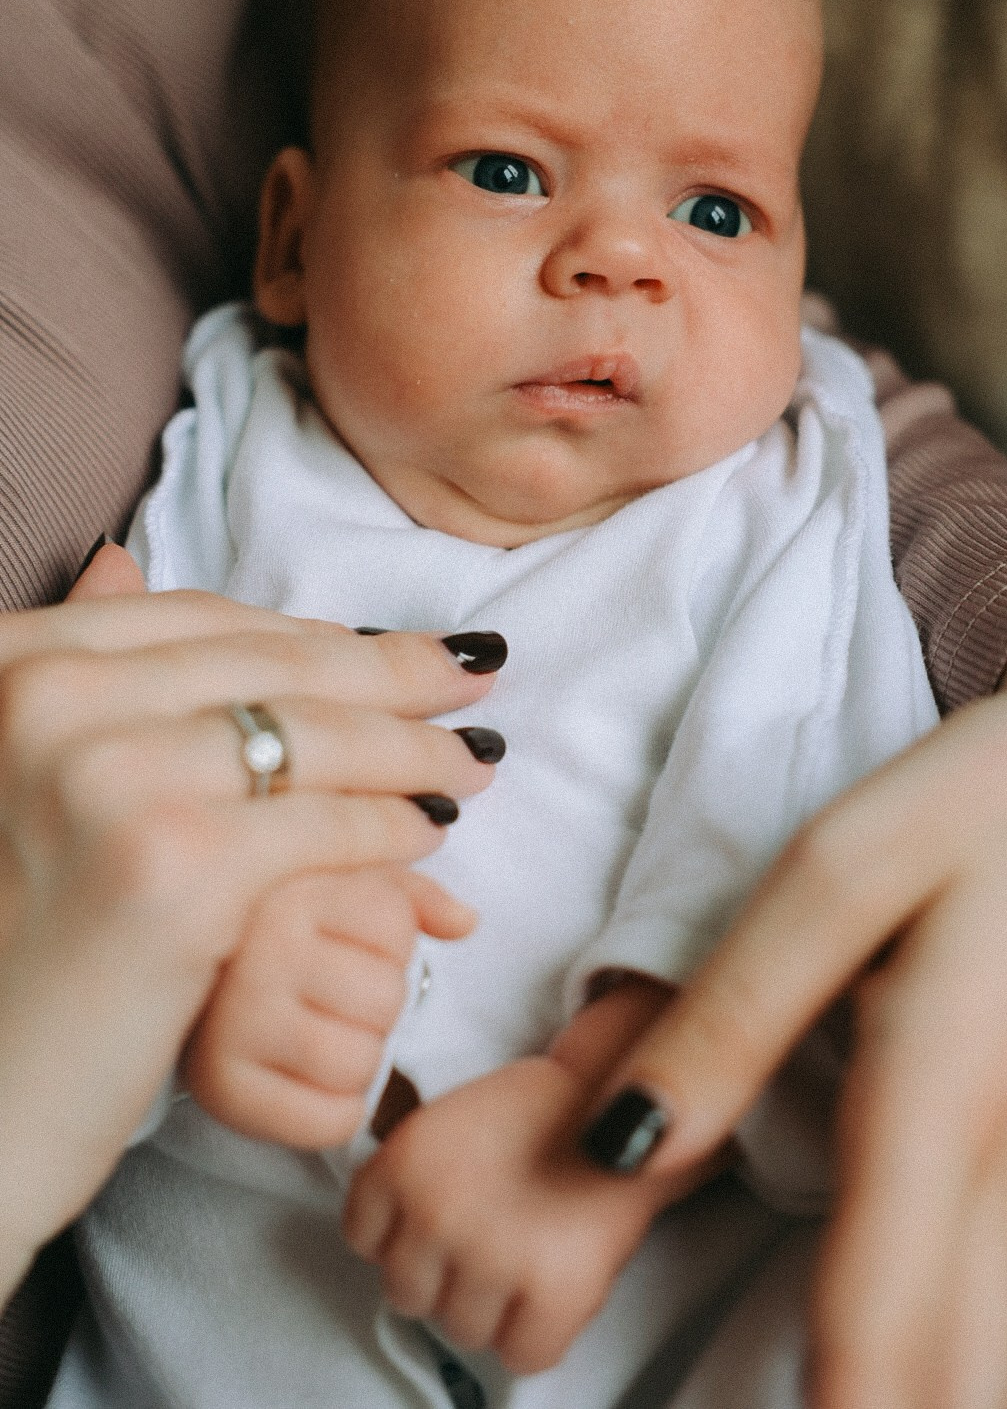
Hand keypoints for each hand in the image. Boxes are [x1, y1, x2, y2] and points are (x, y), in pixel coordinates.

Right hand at [0, 542, 502, 1299]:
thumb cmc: (12, 942)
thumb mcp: (21, 771)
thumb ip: (81, 670)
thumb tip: (122, 556)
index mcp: (13, 661)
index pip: (202, 620)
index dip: (313, 634)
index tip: (388, 648)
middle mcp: (49, 697)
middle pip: (269, 664)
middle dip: (389, 670)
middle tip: (469, 673)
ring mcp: (109, 777)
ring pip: (312, 738)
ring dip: (412, 746)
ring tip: (470, 756)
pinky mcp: (174, 865)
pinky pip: (324, 823)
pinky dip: (392, 824)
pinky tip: (431, 828)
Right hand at [184, 863, 473, 1148]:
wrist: (191, 994)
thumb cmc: (282, 936)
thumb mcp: (342, 890)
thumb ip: (411, 894)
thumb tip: (466, 922)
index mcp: (288, 890)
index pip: (395, 928)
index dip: (387, 944)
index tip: (342, 944)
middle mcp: (255, 951)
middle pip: (386, 998)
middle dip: (374, 1003)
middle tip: (328, 997)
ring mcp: (234, 1023)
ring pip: (362, 1062)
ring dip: (357, 1056)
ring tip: (316, 1032)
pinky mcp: (222, 1091)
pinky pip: (331, 1120)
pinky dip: (335, 1110)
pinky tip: (305, 1077)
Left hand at [344, 1058, 664, 1373]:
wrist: (624, 1095)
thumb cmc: (539, 1110)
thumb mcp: (444, 1120)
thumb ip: (406, 1181)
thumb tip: (388, 1247)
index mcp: (403, 1161)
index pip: (363, 1239)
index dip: (404, 1235)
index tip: (434, 1223)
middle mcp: (437, 1211)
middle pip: (406, 1293)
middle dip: (443, 1274)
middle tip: (485, 1240)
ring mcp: (493, 1254)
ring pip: (459, 1329)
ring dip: (488, 1306)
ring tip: (521, 1255)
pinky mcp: (554, 1290)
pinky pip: (521, 1354)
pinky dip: (535, 1334)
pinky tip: (548, 1289)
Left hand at [579, 598, 1006, 1408]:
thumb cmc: (987, 804)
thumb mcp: (842, 873)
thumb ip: (733, 1017)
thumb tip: (620, 1144)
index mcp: (940, 1097)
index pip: (873, 1323)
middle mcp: (1002, 1164)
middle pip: (949, 1377)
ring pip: (987, 1350)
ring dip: (909, 1401)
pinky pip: (997, 1293)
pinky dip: (941, 1360)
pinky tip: (894, 1369)